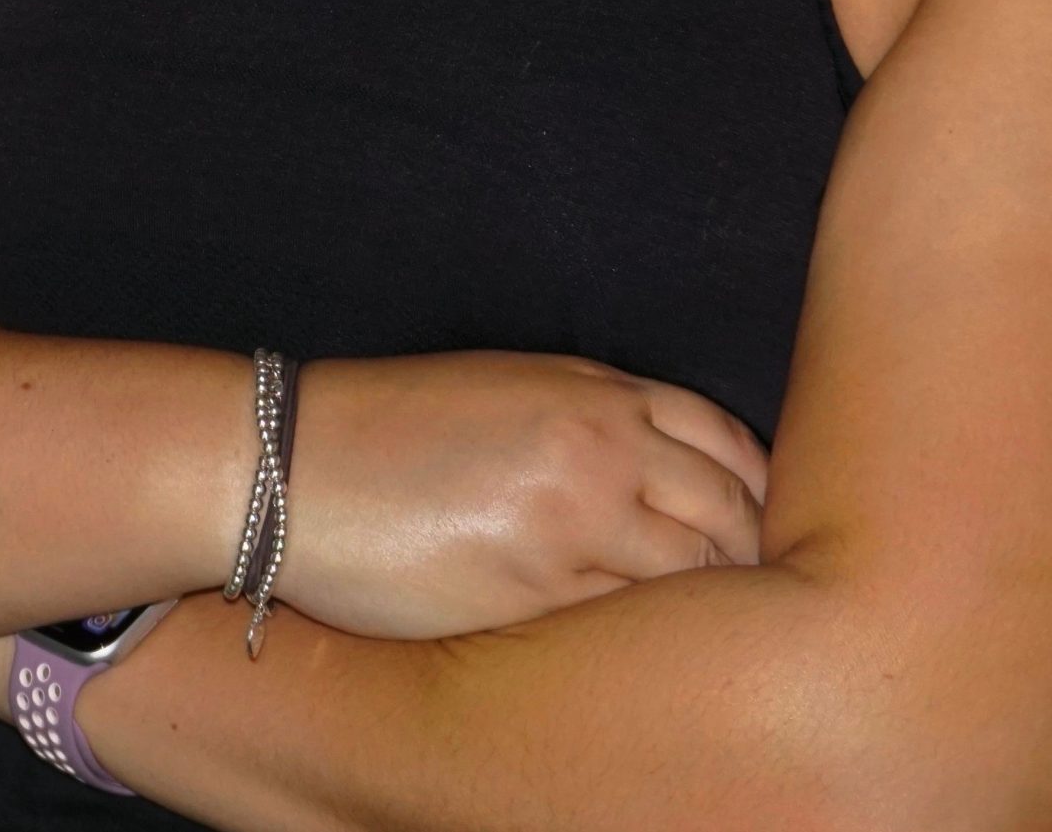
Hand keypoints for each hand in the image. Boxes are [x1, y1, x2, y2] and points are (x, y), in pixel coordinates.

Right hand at [276, 348, 768, 640]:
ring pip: (696, 569)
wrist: (292, 463)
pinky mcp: (540, 583)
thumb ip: (588, 419)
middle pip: (728, 506)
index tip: (759, 529)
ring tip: (710, 646)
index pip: (724, 437)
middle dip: (750, 555)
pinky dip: (652, 642)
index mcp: (593, 388)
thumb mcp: (505, 391)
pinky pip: (632, 619)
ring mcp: (577, 512)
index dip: (754, 490)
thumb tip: (653, 472)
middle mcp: (601, 442)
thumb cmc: (386, 428)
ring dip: (713, 606)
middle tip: (758, 603)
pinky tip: (647, 663)